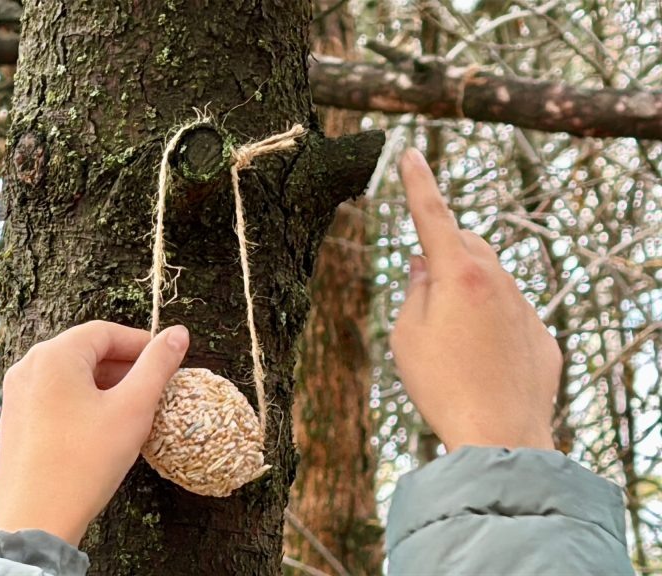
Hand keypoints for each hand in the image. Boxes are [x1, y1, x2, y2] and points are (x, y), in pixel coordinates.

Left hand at [0, 321, 188, 544]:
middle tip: (155, 388)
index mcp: (54, 355)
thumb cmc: (85, 462)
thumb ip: (157, 366)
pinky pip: (55, 395)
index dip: (140, 342)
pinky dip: (83, 400)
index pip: (105, 331)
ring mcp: (17, 393)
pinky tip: (103, 427)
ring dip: (105, 384)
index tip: (167, 360)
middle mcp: (28, 366)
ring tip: (133, 410)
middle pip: (85, 351)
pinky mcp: (15, 419)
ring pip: (71, 374)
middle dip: (124, 365)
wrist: (36, 519)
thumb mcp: (132, 409)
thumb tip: (178, 334)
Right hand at [390, 149, 559, 451]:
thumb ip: (413, 291)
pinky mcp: (544, 337)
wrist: (500, 437)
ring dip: (470, 293)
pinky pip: (514, 315)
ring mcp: (526, 308)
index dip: (417, 182)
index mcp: (459, 274)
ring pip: (494, 280)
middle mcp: (499, 281)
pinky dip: (493, 325)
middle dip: (445, 252)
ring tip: (454, 346)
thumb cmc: (442, 385)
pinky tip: (482, 366)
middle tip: (425, 291)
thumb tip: (423, 266)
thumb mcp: (407, 336)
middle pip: (468, 244)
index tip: (409, 153)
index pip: (432, 215)